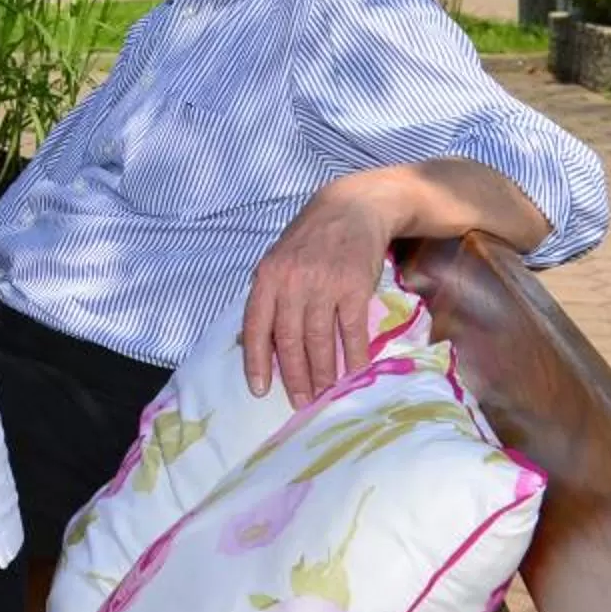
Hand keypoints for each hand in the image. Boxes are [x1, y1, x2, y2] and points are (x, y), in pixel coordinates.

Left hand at [242, 173, 400, 405]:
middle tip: (301, 401)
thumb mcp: (279, 261)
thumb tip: (264, 341)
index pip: (256, 327)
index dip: (257, 362)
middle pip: (289, 340)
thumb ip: (271, 297)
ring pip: (319, 341)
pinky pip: (351, 332)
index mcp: (266, 277)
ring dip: (322, 373)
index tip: (260, 390)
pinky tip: (353, 374)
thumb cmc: (310, 240)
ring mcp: (323, 285)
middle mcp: (291, 283)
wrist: (350, 210)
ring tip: (324, 394)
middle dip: (294, 376)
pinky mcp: (354, 288)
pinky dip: (352, 357)